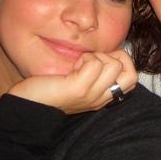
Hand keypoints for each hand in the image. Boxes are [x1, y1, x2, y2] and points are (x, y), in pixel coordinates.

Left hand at [7, 48, 137, 113]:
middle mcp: (101, 99)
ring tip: (78, 65)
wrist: (28, 107)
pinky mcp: (79, 89)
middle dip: (115, 58)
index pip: (132, 78)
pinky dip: (84, 59)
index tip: (96, 63)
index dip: (120, 62)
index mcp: (103, 97)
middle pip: (130, 72)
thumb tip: (107, 52)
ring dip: (96, 56)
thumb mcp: (79, 81)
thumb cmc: (49, 90)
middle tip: (91, 62)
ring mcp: (92, 95)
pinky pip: (95, 64)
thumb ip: (94, 72)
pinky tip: (71, 68)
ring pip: (114, 64)